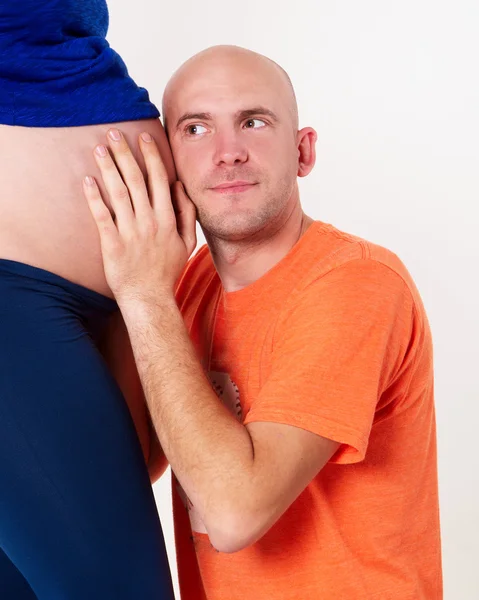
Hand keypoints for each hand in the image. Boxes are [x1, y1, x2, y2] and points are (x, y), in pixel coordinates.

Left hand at [83, 129, 195, 306]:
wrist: (149, 297)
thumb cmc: (167, 270)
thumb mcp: (187, 242)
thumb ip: (186, 213)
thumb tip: (179, 187)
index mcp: (167, 219)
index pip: (159, 180)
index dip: (151, 156)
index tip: (144, 137)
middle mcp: (149, 222)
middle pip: (136, 180)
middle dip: (125, 153)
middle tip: (114, 133)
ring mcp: (130, 232)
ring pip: (118, 193)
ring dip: (108, 168)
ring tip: (99, 149)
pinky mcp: (112, 244)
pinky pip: (102, 216)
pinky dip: (94, 197)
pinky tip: (88, 180)